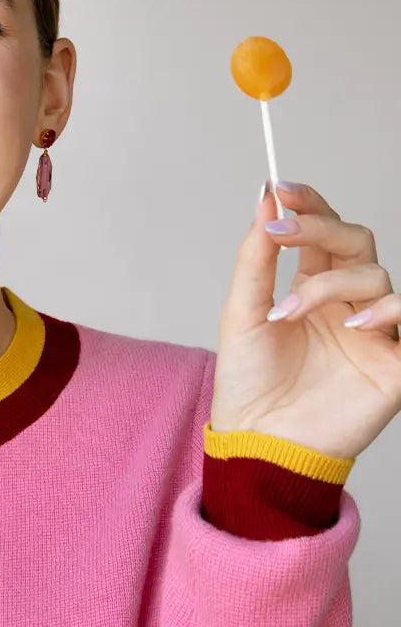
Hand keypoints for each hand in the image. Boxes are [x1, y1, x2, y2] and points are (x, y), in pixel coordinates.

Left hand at [210, 182, 400, 460]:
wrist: (259, 439)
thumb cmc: (249, 382)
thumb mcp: (242, 313)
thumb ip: (256, 259)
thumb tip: (263, 200)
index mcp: (311, 289)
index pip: (322, 234)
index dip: (309, 205)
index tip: (281, 187)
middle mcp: (346, 304)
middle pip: (356, 242)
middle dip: (320, 227)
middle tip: (282, 230)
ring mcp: (373, 331)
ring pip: (377, 276)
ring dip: (331, 283)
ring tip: (288, 313)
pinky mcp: (395, 363)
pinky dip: (387, 311)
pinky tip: (352, 324)